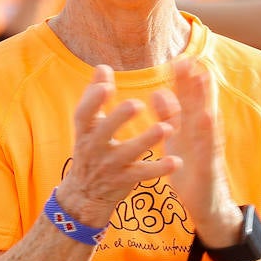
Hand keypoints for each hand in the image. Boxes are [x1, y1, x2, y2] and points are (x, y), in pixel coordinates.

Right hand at [55, 65, 176, 228]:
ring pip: (128, 153)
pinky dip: (160, 169)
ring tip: (165, 128)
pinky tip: (176, 161)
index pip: (83, 114)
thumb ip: (96, 95)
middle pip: (104, 132)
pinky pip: (144, 174)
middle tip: (136, 104)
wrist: (85, 193)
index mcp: (86, 130)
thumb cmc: (91, 148)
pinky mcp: (125, 180)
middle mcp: (95, 148)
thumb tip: (102, 67)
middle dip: (119, 118)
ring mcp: (110, 166)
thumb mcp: (89, 124)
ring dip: (146, 140)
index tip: (106, 85)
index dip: (92, 100)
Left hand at [150, 56, 240, 247]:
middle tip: (189, 59)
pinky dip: (210, 130)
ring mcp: (209, 149)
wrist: (207, 205)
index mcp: (191, 129)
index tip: (179, 60)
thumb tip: (159, 93)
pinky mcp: (210, 166)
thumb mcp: (176, 141)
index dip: (183, 82)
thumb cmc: (191, 170)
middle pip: (198, 104)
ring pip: (207, 119)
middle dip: (194, 83)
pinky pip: (210, 145)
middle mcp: (202, 135)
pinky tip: (208, 115)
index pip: (187, 102)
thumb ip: (169, 118)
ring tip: (202, 77)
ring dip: (206, 98)